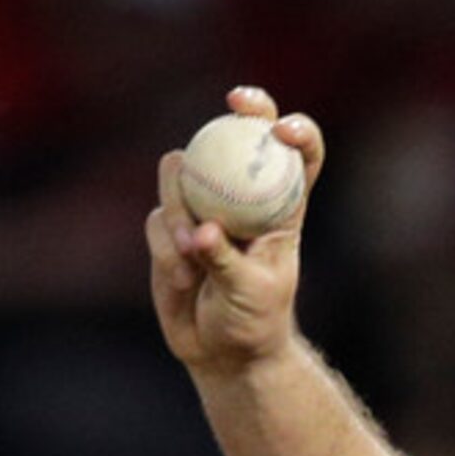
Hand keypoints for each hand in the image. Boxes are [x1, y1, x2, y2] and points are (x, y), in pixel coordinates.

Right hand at [144, 87, 323, 376]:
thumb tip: (202, 231)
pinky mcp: (168, 227)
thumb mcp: (252, 294)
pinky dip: (165, 247)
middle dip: (241, 112)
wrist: (223, 351)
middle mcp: (242, 198)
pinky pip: (157, 219)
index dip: (295, 132)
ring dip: (181, 205)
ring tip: (191, 252)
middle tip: (235, 104)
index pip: (298, 158)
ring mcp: (202, 207)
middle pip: (239, 137)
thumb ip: (226, 260)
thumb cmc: (254, 321)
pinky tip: (182, 278)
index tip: (280, 127)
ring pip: (182, 172)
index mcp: (282, 209)